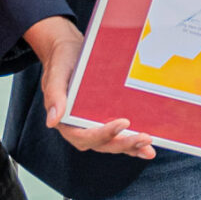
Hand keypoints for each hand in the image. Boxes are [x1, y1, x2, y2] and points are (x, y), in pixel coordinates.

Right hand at [24, 18, 156, 157]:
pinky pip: (119, 137)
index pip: (84, 136)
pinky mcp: (104, 122)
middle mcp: (79, 129)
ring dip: (131, 147)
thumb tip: (52, 122)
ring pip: (113, 144)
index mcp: (65, 122)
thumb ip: (54, 96)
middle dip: (124, 144)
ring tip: (149, 147)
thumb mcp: (56, 74)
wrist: (69, 52)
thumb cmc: (62, 62)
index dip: (103, 133)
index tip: (123, 122)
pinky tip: (148, 146)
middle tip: (145, 138)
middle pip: (102, 144)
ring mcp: (93, 127)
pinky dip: (132, 143)